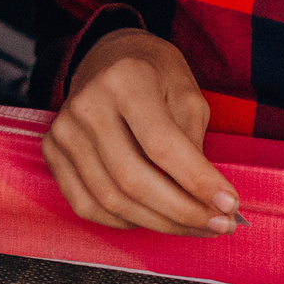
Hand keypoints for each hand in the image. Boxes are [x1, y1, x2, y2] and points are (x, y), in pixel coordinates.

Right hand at [43, 27, 238, 235]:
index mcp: (125, 79)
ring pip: (112, 200)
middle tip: (220, 224)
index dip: (198, 182)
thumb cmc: (155, 75)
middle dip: (183, 212)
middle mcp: (86, 104)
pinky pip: (87, 205)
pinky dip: (125, 222)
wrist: (108, 58)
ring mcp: (63, 130)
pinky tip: (154, 218)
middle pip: (134, 179)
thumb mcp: (187, 93)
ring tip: (196, 225)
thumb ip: (193, 143)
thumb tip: (207, 199)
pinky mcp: (53, 152)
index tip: (230, 205)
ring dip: (160, 223)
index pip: (162, 145)